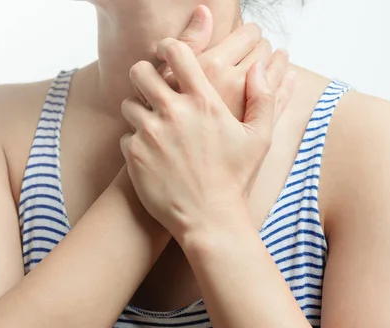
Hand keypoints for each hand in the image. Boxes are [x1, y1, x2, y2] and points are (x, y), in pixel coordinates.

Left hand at [120, 38, 294, 242]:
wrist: (209, 218)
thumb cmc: (235, 178)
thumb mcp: (259, 138)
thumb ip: (263, 98)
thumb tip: (259, 68)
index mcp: (204, 102)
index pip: (177, 53)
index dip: (168, 47)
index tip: (167, 54)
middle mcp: (173, 112)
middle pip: (141, 71)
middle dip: (145, 75)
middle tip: (152, 88)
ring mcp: (150, 133)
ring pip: (128, 103)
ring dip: (139, 110)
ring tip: (155, 126)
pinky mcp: (134, 154)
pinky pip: (126, 135)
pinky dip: (136, 142)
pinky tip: (153, 154)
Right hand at [155, 5, 285, 120]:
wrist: (177, 167)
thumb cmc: (165, 122)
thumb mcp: (168, 78)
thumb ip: (189, 44)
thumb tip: (205, 11)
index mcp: (212, 67)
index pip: (247, 35)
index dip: (250, 32)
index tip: (249, 35)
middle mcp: (234, 84)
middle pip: (264, 51)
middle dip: (265, 46)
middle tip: (262, 47)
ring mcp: (248, 107)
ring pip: (278, 73)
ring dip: (280, 62)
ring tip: (279, 59)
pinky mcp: (257, 128)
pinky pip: (281, 100)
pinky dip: (288, 86)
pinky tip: (288, 78)